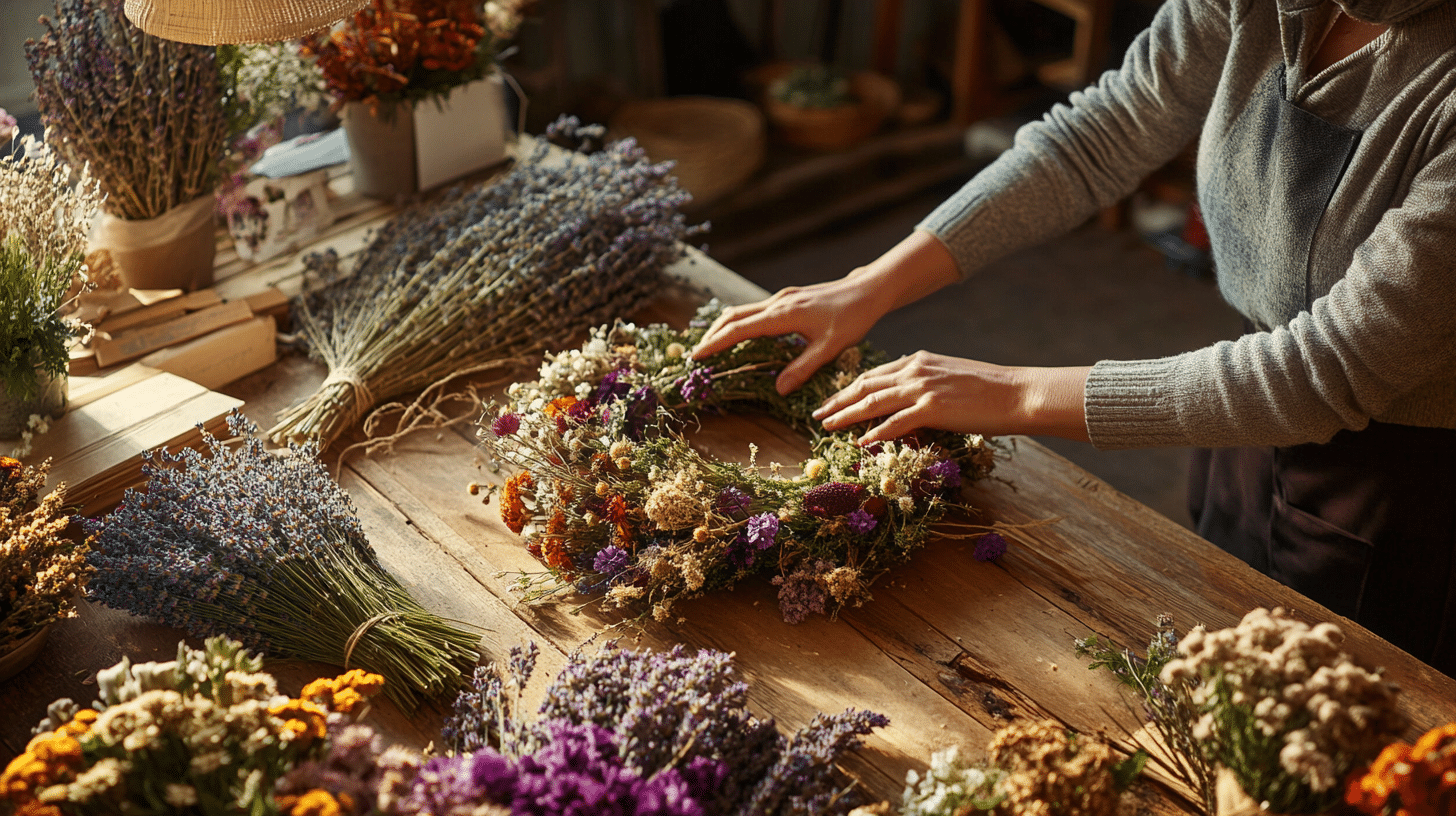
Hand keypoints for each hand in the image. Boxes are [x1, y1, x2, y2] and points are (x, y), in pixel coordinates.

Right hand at [690, 277, 890, 394]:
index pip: (739, 329)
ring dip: (724, 328)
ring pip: (742, 311)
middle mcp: (777, 303)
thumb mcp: (830, 348)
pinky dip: (740, 323)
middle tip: (696, 355)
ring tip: (711, 347)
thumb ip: (803, 369)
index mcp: (783, 315)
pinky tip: (741, 336)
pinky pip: (755, 311)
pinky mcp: (788, 299)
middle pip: (733, 317)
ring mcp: (782, 298)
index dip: (716, 343)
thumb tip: (778, 390)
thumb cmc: (853, 318)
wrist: (869, 290)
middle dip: (712, 335)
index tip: (697, 356)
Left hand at [812, 351, 1092, 443]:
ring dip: (846, 414)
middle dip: (838, 399)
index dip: (850, 388)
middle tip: (818, 413)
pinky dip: (875, 432)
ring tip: (828, 425)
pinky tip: (861, 441)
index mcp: (918, 360)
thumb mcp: (950, 377)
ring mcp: (922, 388)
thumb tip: (908, 400)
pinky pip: (895, 422)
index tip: (833, 399)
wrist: (1017, 392)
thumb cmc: (989, 389)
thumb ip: (925, 384)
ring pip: (873, 401)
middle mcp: (915, 370)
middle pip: (865, 385)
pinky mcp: (932, 408)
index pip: (874, 374)